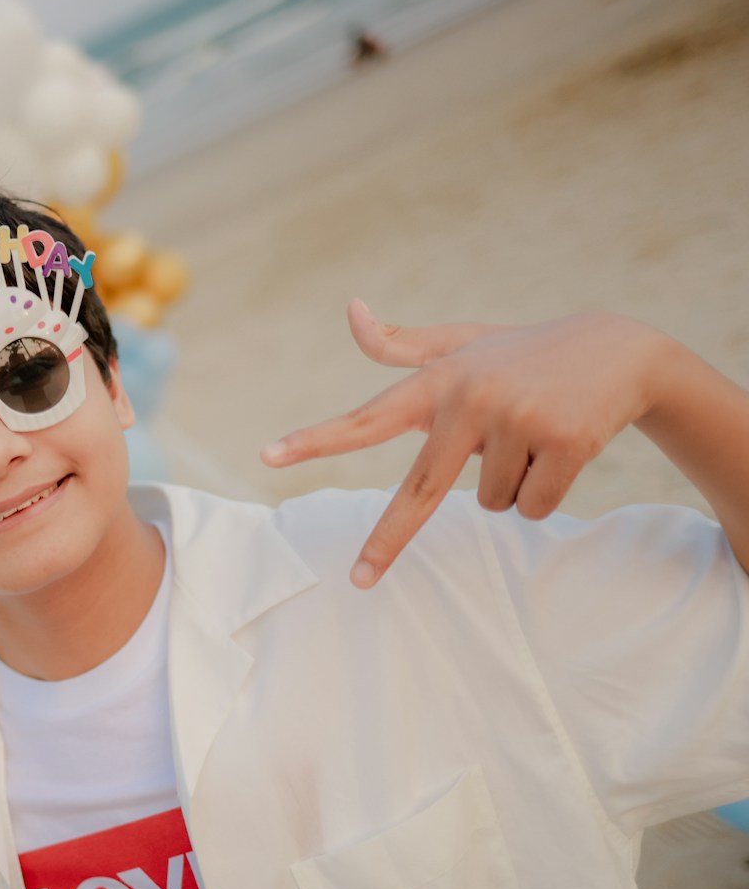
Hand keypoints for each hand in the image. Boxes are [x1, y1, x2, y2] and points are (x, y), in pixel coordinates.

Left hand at [261, 301, 666, 587]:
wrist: (620, 351)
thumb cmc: (522, 353)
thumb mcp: (461, 343)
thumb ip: (399, 343)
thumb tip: (350, 309)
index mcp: (435, 382)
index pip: (365, 418)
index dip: (316, 440)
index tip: (268, 456)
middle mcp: (469, 400)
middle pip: (418, 491)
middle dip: (387, 541)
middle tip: (359, 579)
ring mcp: (517, 421)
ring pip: (490, 503)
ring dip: (510, 484)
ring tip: (532, 435)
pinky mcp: (564, 443)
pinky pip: (533, 506)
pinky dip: (545, 492)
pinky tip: (562, 447)